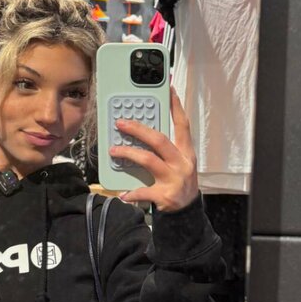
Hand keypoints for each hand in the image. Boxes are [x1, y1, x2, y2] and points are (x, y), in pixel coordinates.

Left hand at [109, 87, 197, 211]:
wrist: (187, 212)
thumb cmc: (179, 182)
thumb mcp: (179, 162)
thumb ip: (165, 148)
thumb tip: (142, 131)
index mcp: (186, 152)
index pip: (182, 125)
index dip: (176, 106)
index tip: (169, 89)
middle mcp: (182, 163)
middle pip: (159, 140)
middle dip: (138, 129)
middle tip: (120, 123)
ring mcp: (174, 180)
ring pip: (149, 160)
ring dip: (129, 154)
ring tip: (114, 151)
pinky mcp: (165, 196)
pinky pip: (144, 192)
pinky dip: (131, 193)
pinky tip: (122, 193)